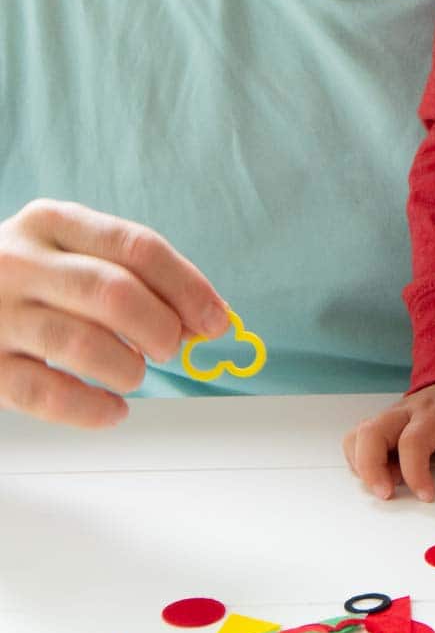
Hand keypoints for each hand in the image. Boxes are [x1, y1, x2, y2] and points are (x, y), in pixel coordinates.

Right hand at [0, 200, 228, 427]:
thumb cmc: (33, 279)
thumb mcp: (74, 253)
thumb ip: (135, 276)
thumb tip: (209, 318)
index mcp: (54, 222)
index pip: (136, 247)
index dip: (187, 287)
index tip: (216, 319)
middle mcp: (21, 261)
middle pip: (113, 293)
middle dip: (161, 328)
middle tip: (171, 348)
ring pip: (81, 344)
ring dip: (128, 368)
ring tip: (135, 373)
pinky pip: (45, 395)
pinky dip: (92, 409)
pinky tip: (113, 409)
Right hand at [342, 378, 434, 502]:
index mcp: (432, 412)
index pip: (413, 442)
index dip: (414, 473)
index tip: (426, 496)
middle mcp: (403, 412)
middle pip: (370, 433)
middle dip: (371, 469)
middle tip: (386, 495)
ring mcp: (388, 418)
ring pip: (356, 437)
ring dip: (362, 467)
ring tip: (385, 486)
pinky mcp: (381, 426)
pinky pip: (356, 442)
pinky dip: (360, 463)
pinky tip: (381, 476)